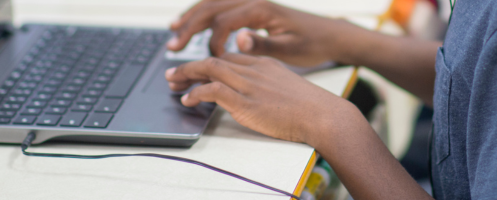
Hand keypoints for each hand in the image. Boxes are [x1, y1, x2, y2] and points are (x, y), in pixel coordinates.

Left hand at [165, 53, 364, 144]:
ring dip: (186, 75)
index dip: (208, 62)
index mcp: (264, 63)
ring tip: (173, 83)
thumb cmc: (311, 107)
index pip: (229, 56)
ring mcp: (249, 83)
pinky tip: (188, 99)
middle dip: (189, 65)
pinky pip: (213, 90)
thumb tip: (252, 95)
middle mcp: (254, 68)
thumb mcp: (286, 86)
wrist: (324, 115)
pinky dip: (196, 93)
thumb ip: (266, 84)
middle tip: (173, 74)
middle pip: (214, 58)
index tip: (196, 70)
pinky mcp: (246, 101)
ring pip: (209, 68)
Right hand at [168, 0, 364, 66]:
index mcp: (260, 9)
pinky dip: (204, 14)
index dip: (211, 42)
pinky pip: (220, 6)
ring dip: (191, 17)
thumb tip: (237, 38)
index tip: (208, 62)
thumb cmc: (312, 43)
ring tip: (173, 31)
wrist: (329, 34)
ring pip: (212, 3)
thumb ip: (262, 44)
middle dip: (189, 26)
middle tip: (172, 46)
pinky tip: (194, 23)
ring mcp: (252, 1)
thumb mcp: (289, 49)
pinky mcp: (253, 7)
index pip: (223, 22)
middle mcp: (253, 0)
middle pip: (211, 7)